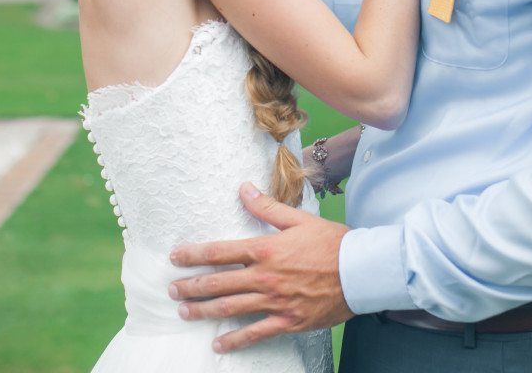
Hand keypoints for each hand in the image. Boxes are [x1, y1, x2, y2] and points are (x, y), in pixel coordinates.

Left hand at [168, 182, 353, 353]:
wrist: (360, 270)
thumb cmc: (331, 241)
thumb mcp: (298, 218)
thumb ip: (267, 207)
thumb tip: (243, 188)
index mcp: (266, 248)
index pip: (221, 251)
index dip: (195, 255)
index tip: (176, 257)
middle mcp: (266, 276)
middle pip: (219, 282)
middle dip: (192, 286)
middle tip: (172, 289)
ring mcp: (275, 301)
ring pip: (231, 308)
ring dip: (204, 311)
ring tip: (184, 312)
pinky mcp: (287, 320)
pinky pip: (256, 333)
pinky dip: (234, 341)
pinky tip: (218, 344)